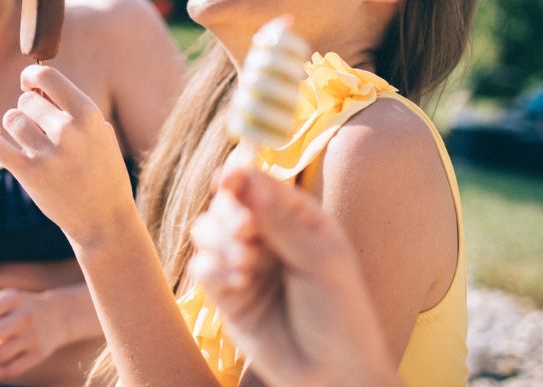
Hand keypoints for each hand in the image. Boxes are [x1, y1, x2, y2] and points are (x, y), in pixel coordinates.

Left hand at [0, 65, 137, 246]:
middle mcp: (68, 130)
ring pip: (11, 119)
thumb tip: (36, 89)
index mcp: (88, 115)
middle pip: (26, 100)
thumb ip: (71, 110)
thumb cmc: (102, 172)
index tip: (28, 83)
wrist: (104, 219)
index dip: (32, 76)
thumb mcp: (99, 134)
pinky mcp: (29, 174)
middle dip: (27, 109)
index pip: (48, 76)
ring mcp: (48, 153)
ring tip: (26, 137)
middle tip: (36, 124)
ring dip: (14, 125)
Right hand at [188, 164, 399, 386]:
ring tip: (245, 263)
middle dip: (229, 212)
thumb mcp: (320, 262)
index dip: (239, 175)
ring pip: (207, 230)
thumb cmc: (341, 314)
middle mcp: (268, 236)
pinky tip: (237, 284)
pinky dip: (212, 269)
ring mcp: (245, 264)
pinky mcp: (227, 295)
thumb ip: (282, 222)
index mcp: (298, 218)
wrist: (333, 374)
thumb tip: (251, 179)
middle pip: (228, 203)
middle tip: (244, 230)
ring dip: (219, 240)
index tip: (226, 176)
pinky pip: (202, 268)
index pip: (260, 185)